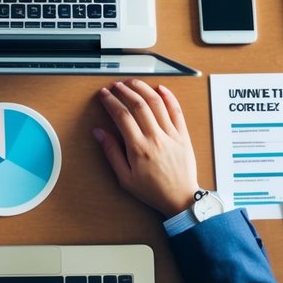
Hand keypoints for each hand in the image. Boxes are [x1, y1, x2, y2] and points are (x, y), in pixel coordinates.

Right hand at [94, 80, 199, 216]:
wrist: (180, 198)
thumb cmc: (153, 191)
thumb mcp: (125, 178)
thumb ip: (112, 152)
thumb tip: (99, 132)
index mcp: (139, 148)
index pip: (122, 116)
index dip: (110, 102)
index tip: (104, 95)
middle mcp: (155, 138)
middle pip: (138, 104)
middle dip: (124, 91)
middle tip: (115, 86)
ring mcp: (171, 135)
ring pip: (157, 103)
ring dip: (143, 89)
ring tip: (133, 83)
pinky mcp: (183, 135)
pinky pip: (176, 111)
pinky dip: (169, 97)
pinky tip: (160, 88)